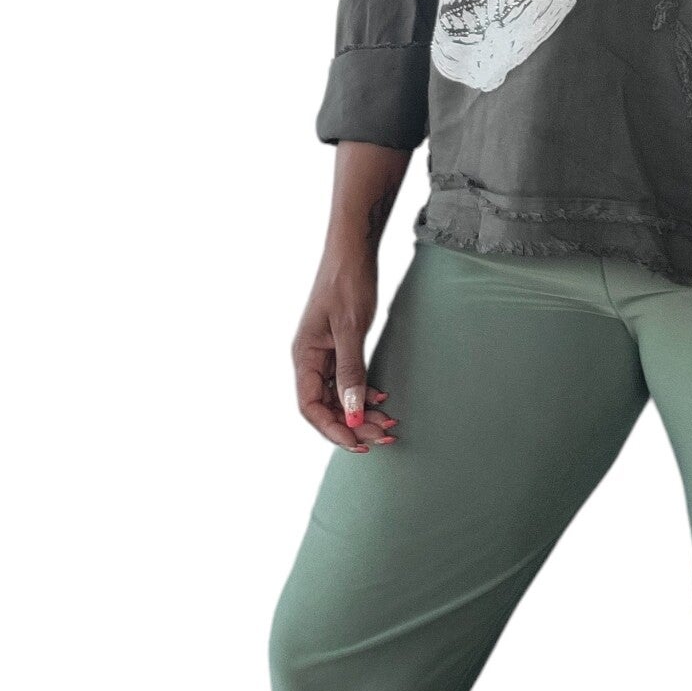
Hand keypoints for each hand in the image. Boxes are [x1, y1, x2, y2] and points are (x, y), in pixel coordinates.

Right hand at [291, 261, 400, 452]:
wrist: (353, 248)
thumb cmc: (347, 282)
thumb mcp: (351, 328)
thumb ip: (350, 371)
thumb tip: (352, 411)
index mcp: (304, 356)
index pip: (310, 407)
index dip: (333, 429)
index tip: (358, 442)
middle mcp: (310, 358)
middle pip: (325, 406)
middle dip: (353, 424)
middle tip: (383, 435)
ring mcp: (324, 352)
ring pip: (338, 395)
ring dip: (360, 411)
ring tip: (387, 422)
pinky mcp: (339, 345)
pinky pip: (347, 379)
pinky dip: (363, 392)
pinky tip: (381, 397)